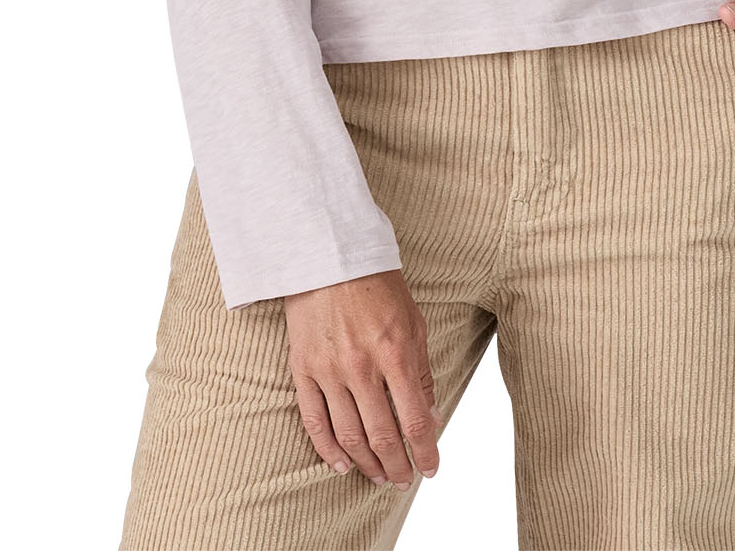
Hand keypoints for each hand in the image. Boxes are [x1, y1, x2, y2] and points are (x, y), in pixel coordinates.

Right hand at [283, 269, 440, 487]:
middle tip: (404, 481)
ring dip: (367, 464)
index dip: (425, 451)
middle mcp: (362, 367)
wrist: (328, 254)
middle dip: (397, 466)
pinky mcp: (303, 369)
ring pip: (349, 436)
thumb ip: (421, 371)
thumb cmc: (377, 285)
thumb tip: (431, 416)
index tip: (430, 468)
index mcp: (395, 353)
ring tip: (378, 477)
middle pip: (383, 436)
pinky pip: (314, 421)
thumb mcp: (413, 321)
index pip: (415, 420)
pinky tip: (341, 464)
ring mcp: (329, 370)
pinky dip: (327, 449)